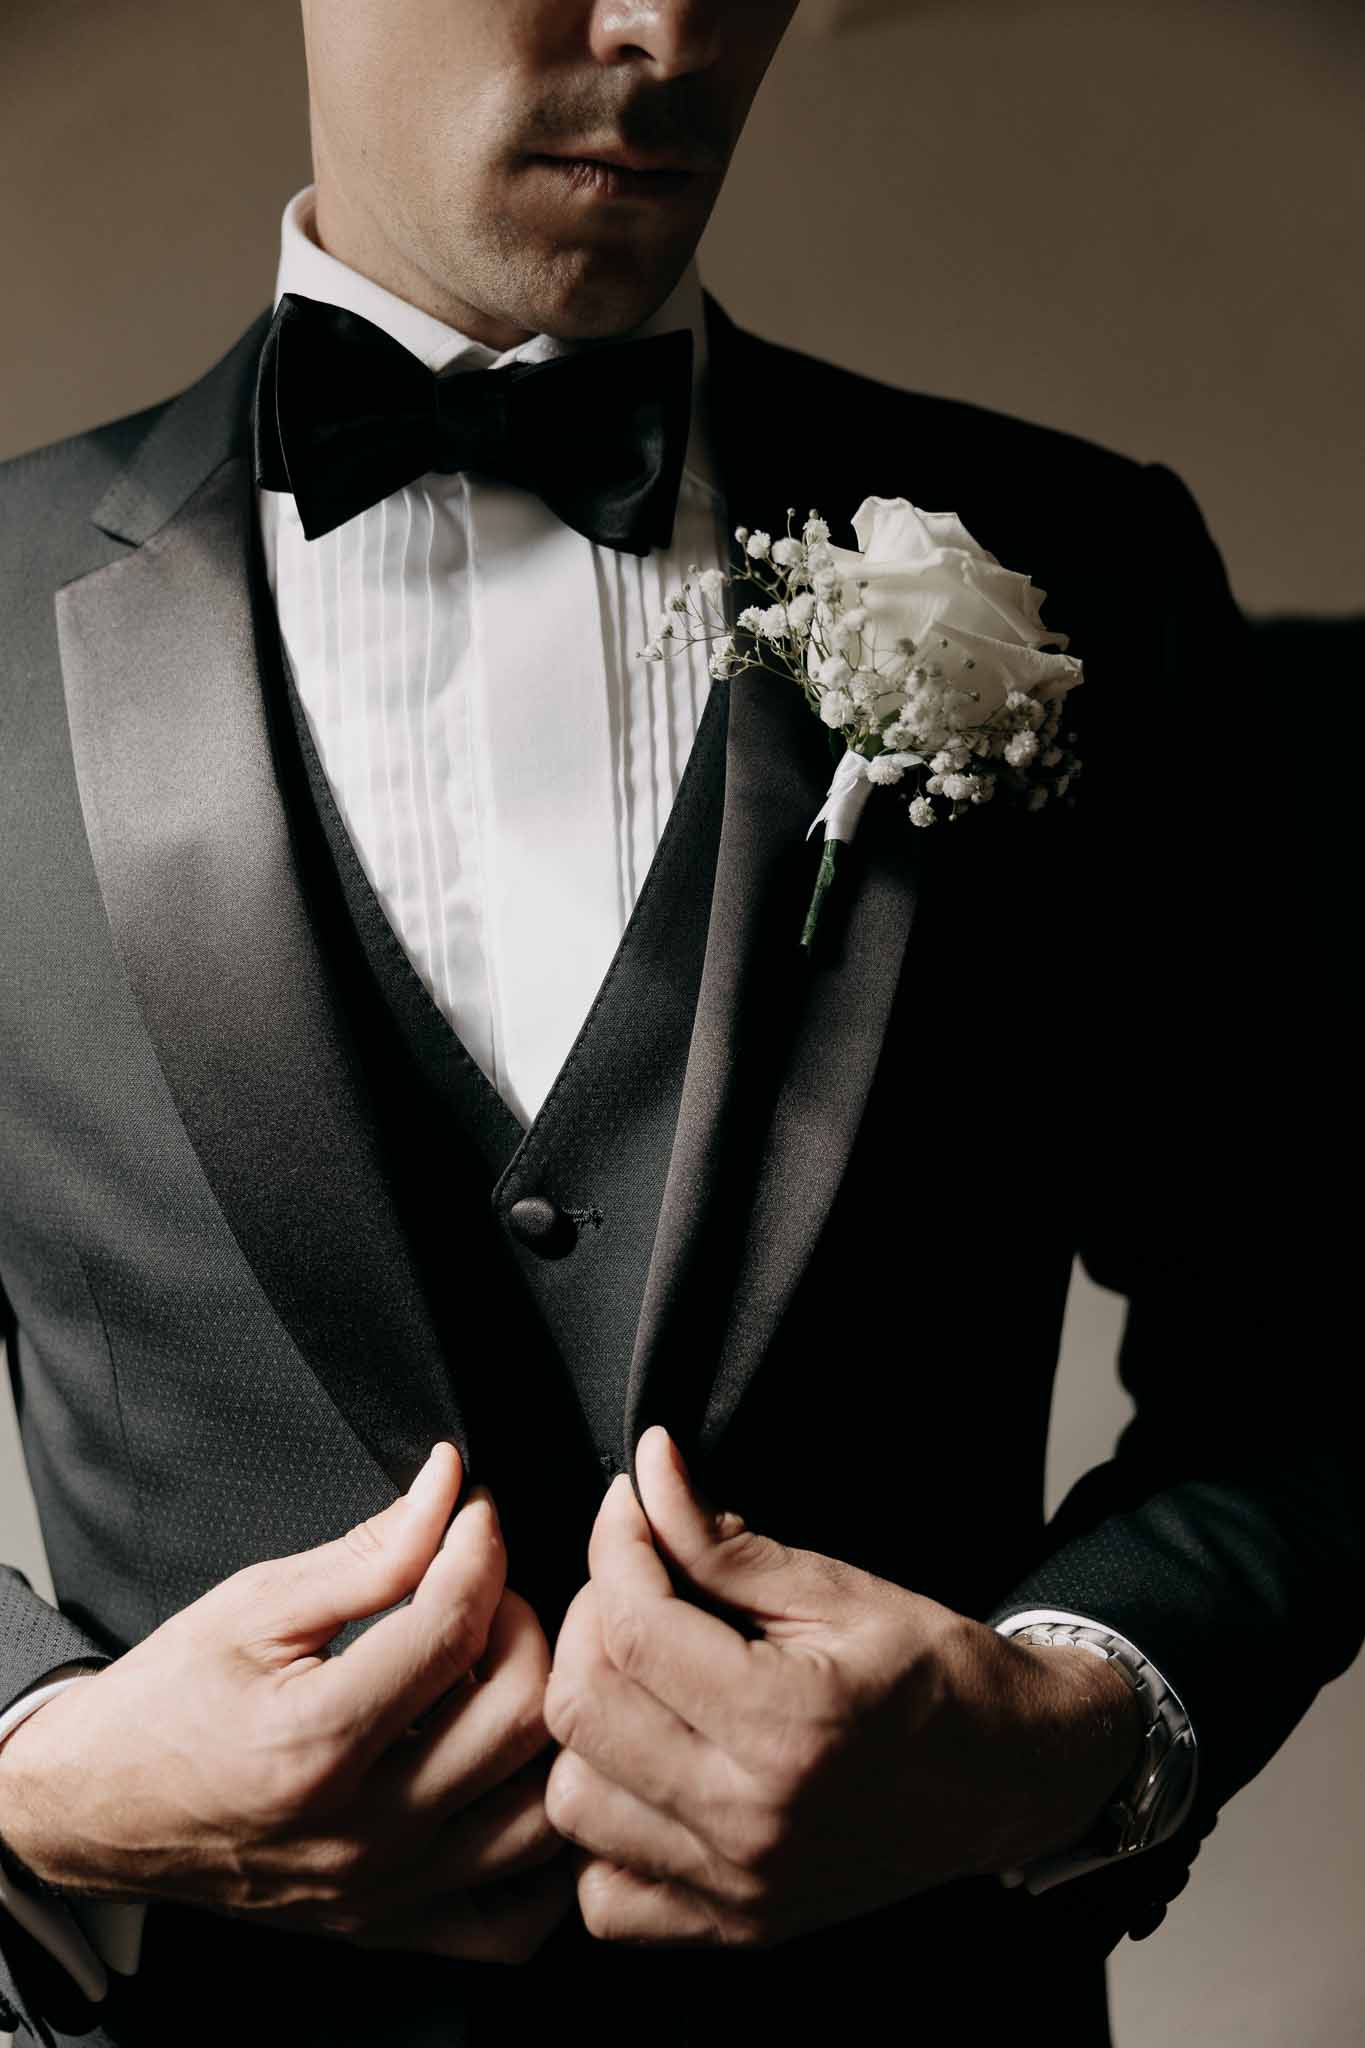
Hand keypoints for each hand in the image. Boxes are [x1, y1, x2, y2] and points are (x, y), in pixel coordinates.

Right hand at [0, 1444, 573, 1962]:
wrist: (97, 1808)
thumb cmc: (167, 1702)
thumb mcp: (256, 1604)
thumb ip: (371, 1550)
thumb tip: (448, 1485)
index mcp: (315, 1741)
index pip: (454, 1628)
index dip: (479, 1548)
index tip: (472, 1517)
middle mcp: (358, 1831)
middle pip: (519, 1714)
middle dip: (523, 1624)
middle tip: (483, 1593)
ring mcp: (380, 1890)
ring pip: (540, 1810)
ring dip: (543, 1726)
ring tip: (495, 1677)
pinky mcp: (387, 1925)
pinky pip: (513, 1919)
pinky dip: (537, 1849)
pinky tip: (512, 1781)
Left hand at [543, 1426, 1142, 1946]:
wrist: (1013, 1773)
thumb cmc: (933, 1670)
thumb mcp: (837, 1587)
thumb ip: (722, 1540)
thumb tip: (648, 1468)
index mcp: (790, 1723)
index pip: (633, 1628)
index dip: (616, 1546)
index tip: (633, 1509)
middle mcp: (753, 1820)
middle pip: (583, 1708)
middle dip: (591, 1621)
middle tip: (637, 1585)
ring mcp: (739, 1887)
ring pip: (572, 1802)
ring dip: (589, 1724)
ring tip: (642, 1677)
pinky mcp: (734, 1928)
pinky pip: (602, 1899)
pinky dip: (605, 1832)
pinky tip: (646, 1772)